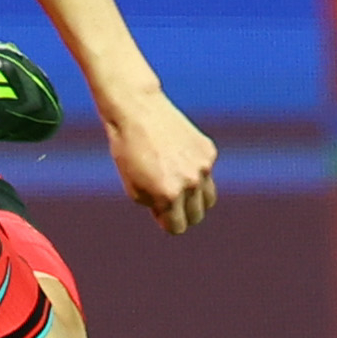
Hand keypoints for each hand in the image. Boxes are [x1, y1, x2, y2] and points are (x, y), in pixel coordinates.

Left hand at [102, 87, 217, 234]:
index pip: (177, 227)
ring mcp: (203, 166)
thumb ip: (155, 206)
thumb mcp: (134, 186)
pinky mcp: (208, 151)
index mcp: (168, 195)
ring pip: (208, 199)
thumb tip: (173, 215)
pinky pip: (207, 173)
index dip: (167, 222)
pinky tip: (178, 156)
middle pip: (196, 216)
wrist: (137, 110)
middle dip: (183, 213)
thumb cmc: (128, 150)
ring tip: (176, 182)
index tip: (159, 212)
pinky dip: (196, 172)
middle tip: (168, 199)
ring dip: (195, 198)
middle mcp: (190, 182)